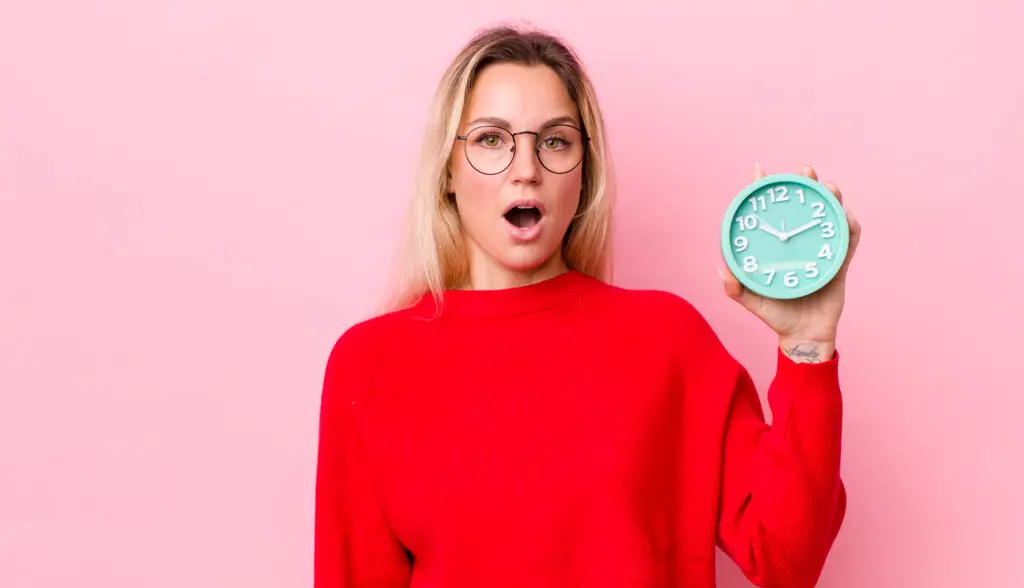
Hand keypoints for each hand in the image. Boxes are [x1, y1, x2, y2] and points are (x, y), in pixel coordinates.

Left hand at [719, 163, 862, 362]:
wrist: (803, 337)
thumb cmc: (776, 316)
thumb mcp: (753, 301)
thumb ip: (735, 288)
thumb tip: (722, 269)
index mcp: (777, 246)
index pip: (770, 211)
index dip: (764, 189)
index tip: (758, 170)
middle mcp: (799, 242)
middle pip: (803, 205)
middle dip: (805, 183)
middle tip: (804, 170)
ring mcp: (821, 249)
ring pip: (829, 215)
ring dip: (831, 198)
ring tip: (828, 187)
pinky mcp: (840, 262)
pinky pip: (849, 240)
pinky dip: (850, 226)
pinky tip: (846, 215)